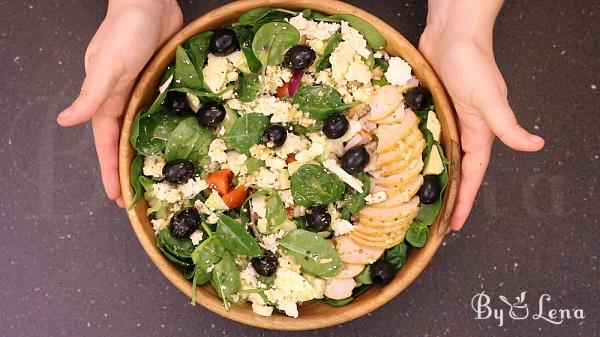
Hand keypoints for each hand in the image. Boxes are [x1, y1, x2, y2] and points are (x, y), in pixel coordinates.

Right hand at [57, 0, 181, 206]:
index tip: (114, 194)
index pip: (106, 143)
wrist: (149, 4)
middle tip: (135, 194)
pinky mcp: (157, 82)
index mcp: (105, 99)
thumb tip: (66, 121)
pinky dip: (160, 128)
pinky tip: (171, 139)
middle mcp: (121, 99)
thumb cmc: (125, 31)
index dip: (110, 169)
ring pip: (140, 130)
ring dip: (144, 151)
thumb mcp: (107, 66)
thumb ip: (91, 96)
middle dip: (125, 168)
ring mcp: (140, 91)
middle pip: (123, 141)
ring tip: (154, 174)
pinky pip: (158, 111)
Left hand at [419, 19, 543, 230]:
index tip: (454, 224)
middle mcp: (465, 130)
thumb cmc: (472, 64)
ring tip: (420, 196)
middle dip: (450, 196)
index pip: (473, 176)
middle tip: (434, 219)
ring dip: (434, 176)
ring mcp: (449, 119)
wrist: (452, 33)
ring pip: (442, 156)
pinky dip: (422, 151)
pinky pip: (429, 136)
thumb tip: (535, 146)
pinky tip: (409, 160)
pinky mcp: (434, 108)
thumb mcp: (489, 99)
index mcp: (480, 134)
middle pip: (458, 172)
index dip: (465, 201)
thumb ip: (507, 126)